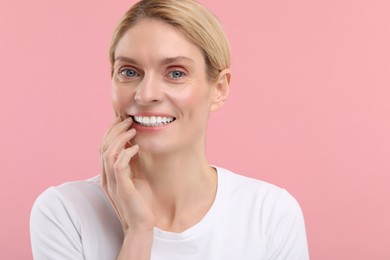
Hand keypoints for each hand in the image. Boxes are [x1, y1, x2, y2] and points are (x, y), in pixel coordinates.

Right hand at [99, 117, 154, 234]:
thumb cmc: (140, 202)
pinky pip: (118, 165)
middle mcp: (106, 177)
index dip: (111, 132)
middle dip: (114, 130)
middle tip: (127, 120)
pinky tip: (137, 148)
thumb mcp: (134, 178)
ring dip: (120, 138)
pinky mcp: (122, 188)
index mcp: (107, 175)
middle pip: (103, 147)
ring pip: (108, 153)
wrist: (141, 225)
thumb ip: (130, 164)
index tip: (122, 121)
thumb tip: (134, 145)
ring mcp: (112, 183)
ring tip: (133, 130)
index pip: (103, 147)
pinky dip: (127, 153)